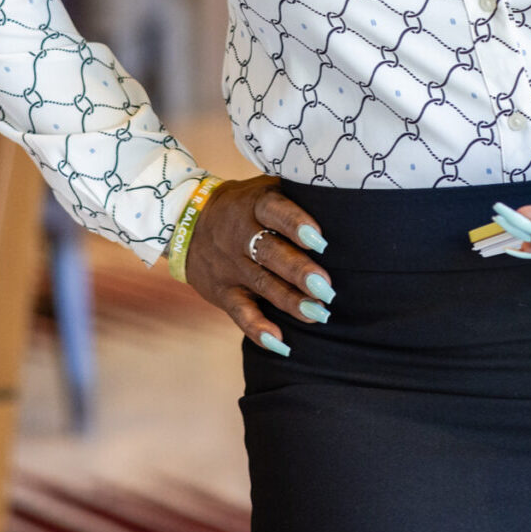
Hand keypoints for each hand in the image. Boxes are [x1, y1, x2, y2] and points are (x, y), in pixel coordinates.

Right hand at [182, 175, 333, 352]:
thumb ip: (296, 194)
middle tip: (327, 287)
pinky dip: (258, 329)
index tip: (320, 240)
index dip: (295, 224)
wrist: (188, 223)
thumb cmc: (245, 205)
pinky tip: (280, 342)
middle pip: (270, 253)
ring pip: (261, 284)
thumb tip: (343, 201)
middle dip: (299, 271)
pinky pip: (239, 312)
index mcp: (255, 205)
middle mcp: (241, 235)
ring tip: (318, 314)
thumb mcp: (264, 189)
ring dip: (290, 301)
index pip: (274, 211)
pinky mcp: (223, 292)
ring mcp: (230, 266)